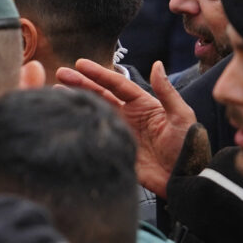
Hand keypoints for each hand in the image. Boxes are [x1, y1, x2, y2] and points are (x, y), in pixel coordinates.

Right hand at [55, 60, 195, 197]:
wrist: (183, 178)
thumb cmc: (187, 145)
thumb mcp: (181, 116)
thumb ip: (167, 92)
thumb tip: (156, 64)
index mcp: (142, 104)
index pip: (116, 84)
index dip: (98, 74)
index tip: (80, 64)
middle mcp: (127, 115)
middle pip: (99, 95)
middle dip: (79, 83)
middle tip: (60, 74)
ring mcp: (118, 132)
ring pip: (92, 112)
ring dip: (76, 101)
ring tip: (55, 92)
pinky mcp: (113, 149)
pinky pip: (93, 136)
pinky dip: (78, 127)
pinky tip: (64, 120)